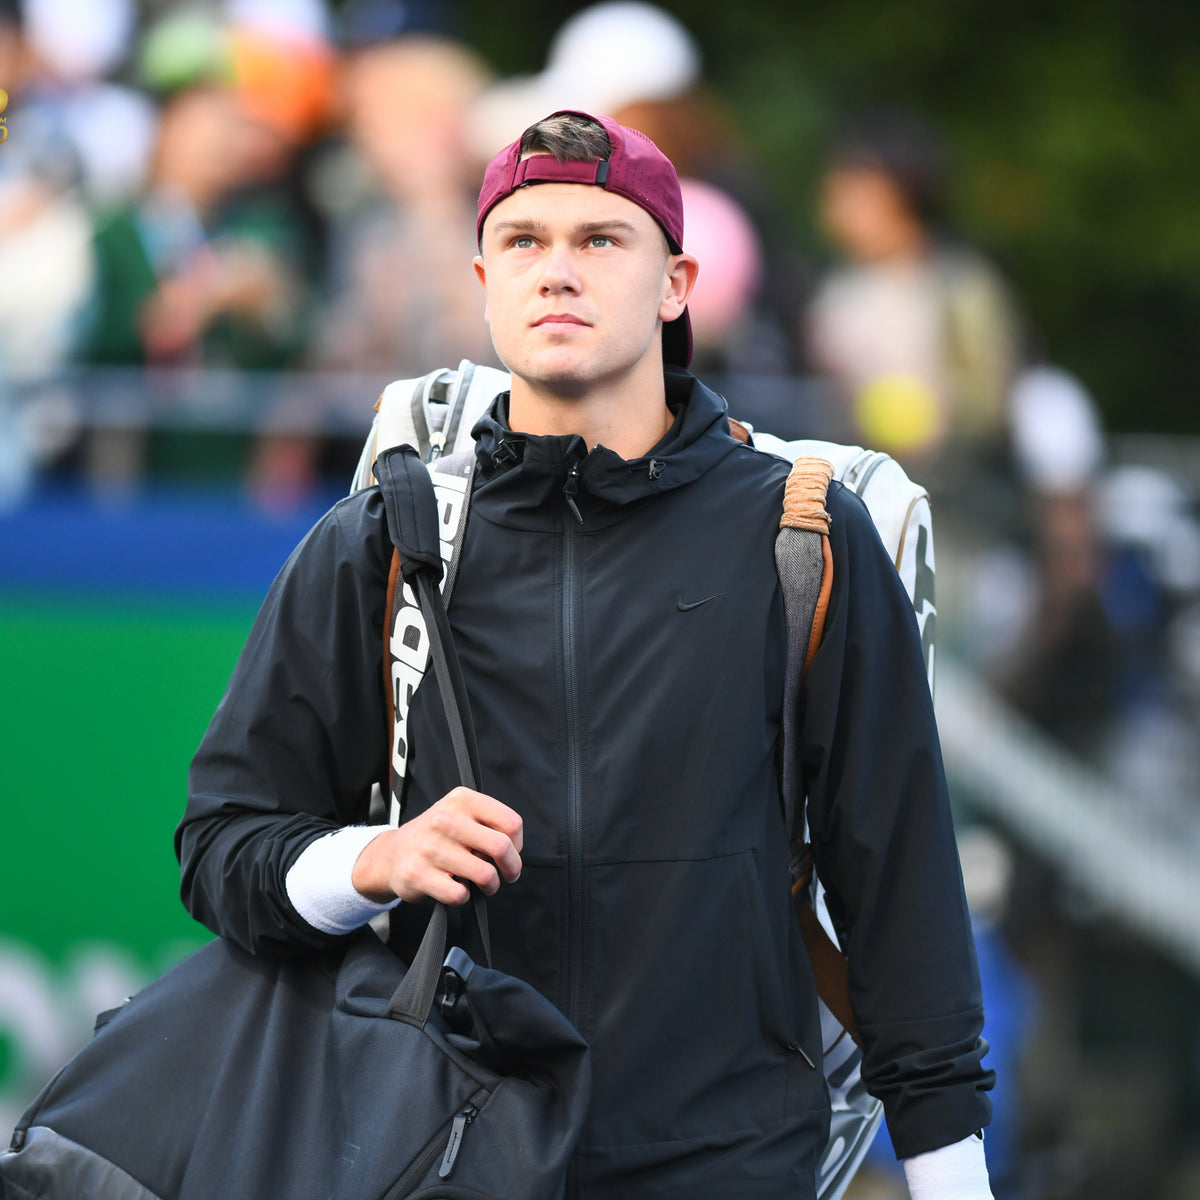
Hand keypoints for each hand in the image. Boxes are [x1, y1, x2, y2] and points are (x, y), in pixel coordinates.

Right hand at [351, 787, 522, 905]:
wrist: (392, 854)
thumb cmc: (436, 837)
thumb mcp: (461, 814)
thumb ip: (489, 823)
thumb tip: (514, 849)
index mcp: (461, 799)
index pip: (511, 822)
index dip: (518, 843)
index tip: (512, 852)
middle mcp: (445, 819)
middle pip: (501, 847)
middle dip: (512, 867)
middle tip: (507, 874)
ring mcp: (430, 847)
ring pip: (485, 874)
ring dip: (490, 886)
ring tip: (481, 884)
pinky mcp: (418, 874)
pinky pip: (460, 894)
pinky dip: (464, 897)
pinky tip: (456, 887)